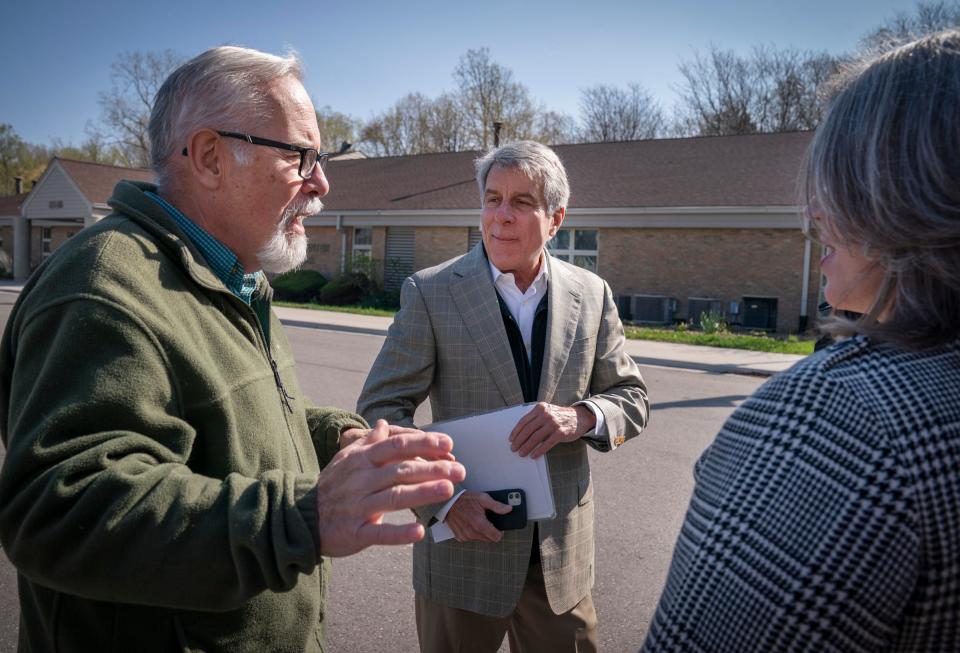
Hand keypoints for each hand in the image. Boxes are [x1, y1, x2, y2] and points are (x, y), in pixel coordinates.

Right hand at [316, 419, 464, 556]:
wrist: (300, 518)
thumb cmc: (331, 486)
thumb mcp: (346, 459)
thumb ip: (368, 442)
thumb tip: (384, 422)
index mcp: (361, 460)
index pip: (396, 446)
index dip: (423, 443)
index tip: (448, 445)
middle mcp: (360, 480)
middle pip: (401, 470)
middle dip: (432, 469)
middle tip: (460, 470)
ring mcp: (357, 507)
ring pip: (393, 498)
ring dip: (422, 493)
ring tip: (448, 491)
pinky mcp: (355, 533)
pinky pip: (379, 533)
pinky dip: (399, 533)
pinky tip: (419, 532)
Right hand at [444, 491, 511, 542]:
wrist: (447, 502)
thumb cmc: (465, 499)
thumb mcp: (482, 498)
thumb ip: (497, 506)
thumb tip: (508, 509)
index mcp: (480, 524)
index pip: (496, 537)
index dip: (499, 531)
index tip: (498, 526)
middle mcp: (472, 533)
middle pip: (489, 539)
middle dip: (490, 531)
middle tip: (486, 520)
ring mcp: (465, 536)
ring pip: (480, 539)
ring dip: (481, 532)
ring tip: (477, 519)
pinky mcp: (460, 537)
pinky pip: (471, 538)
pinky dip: (472, 532)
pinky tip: (470, 522)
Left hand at [509, 402, 595, 457]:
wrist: (580, 417)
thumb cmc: (560, 416)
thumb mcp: (547, 412)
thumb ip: (535, 418)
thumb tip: (520, 434)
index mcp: (540, 408)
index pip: (524, 421)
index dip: (516, 431)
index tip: (511, 440)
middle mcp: (546, 414)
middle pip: (528, 430)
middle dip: (519, 441)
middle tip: (514, 449)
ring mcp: (554, 423)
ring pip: (536, 437)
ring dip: (526, 447)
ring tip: (521, 453)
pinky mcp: (561, 433)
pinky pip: (547, 444)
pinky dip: (539, 451)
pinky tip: (533, 456)